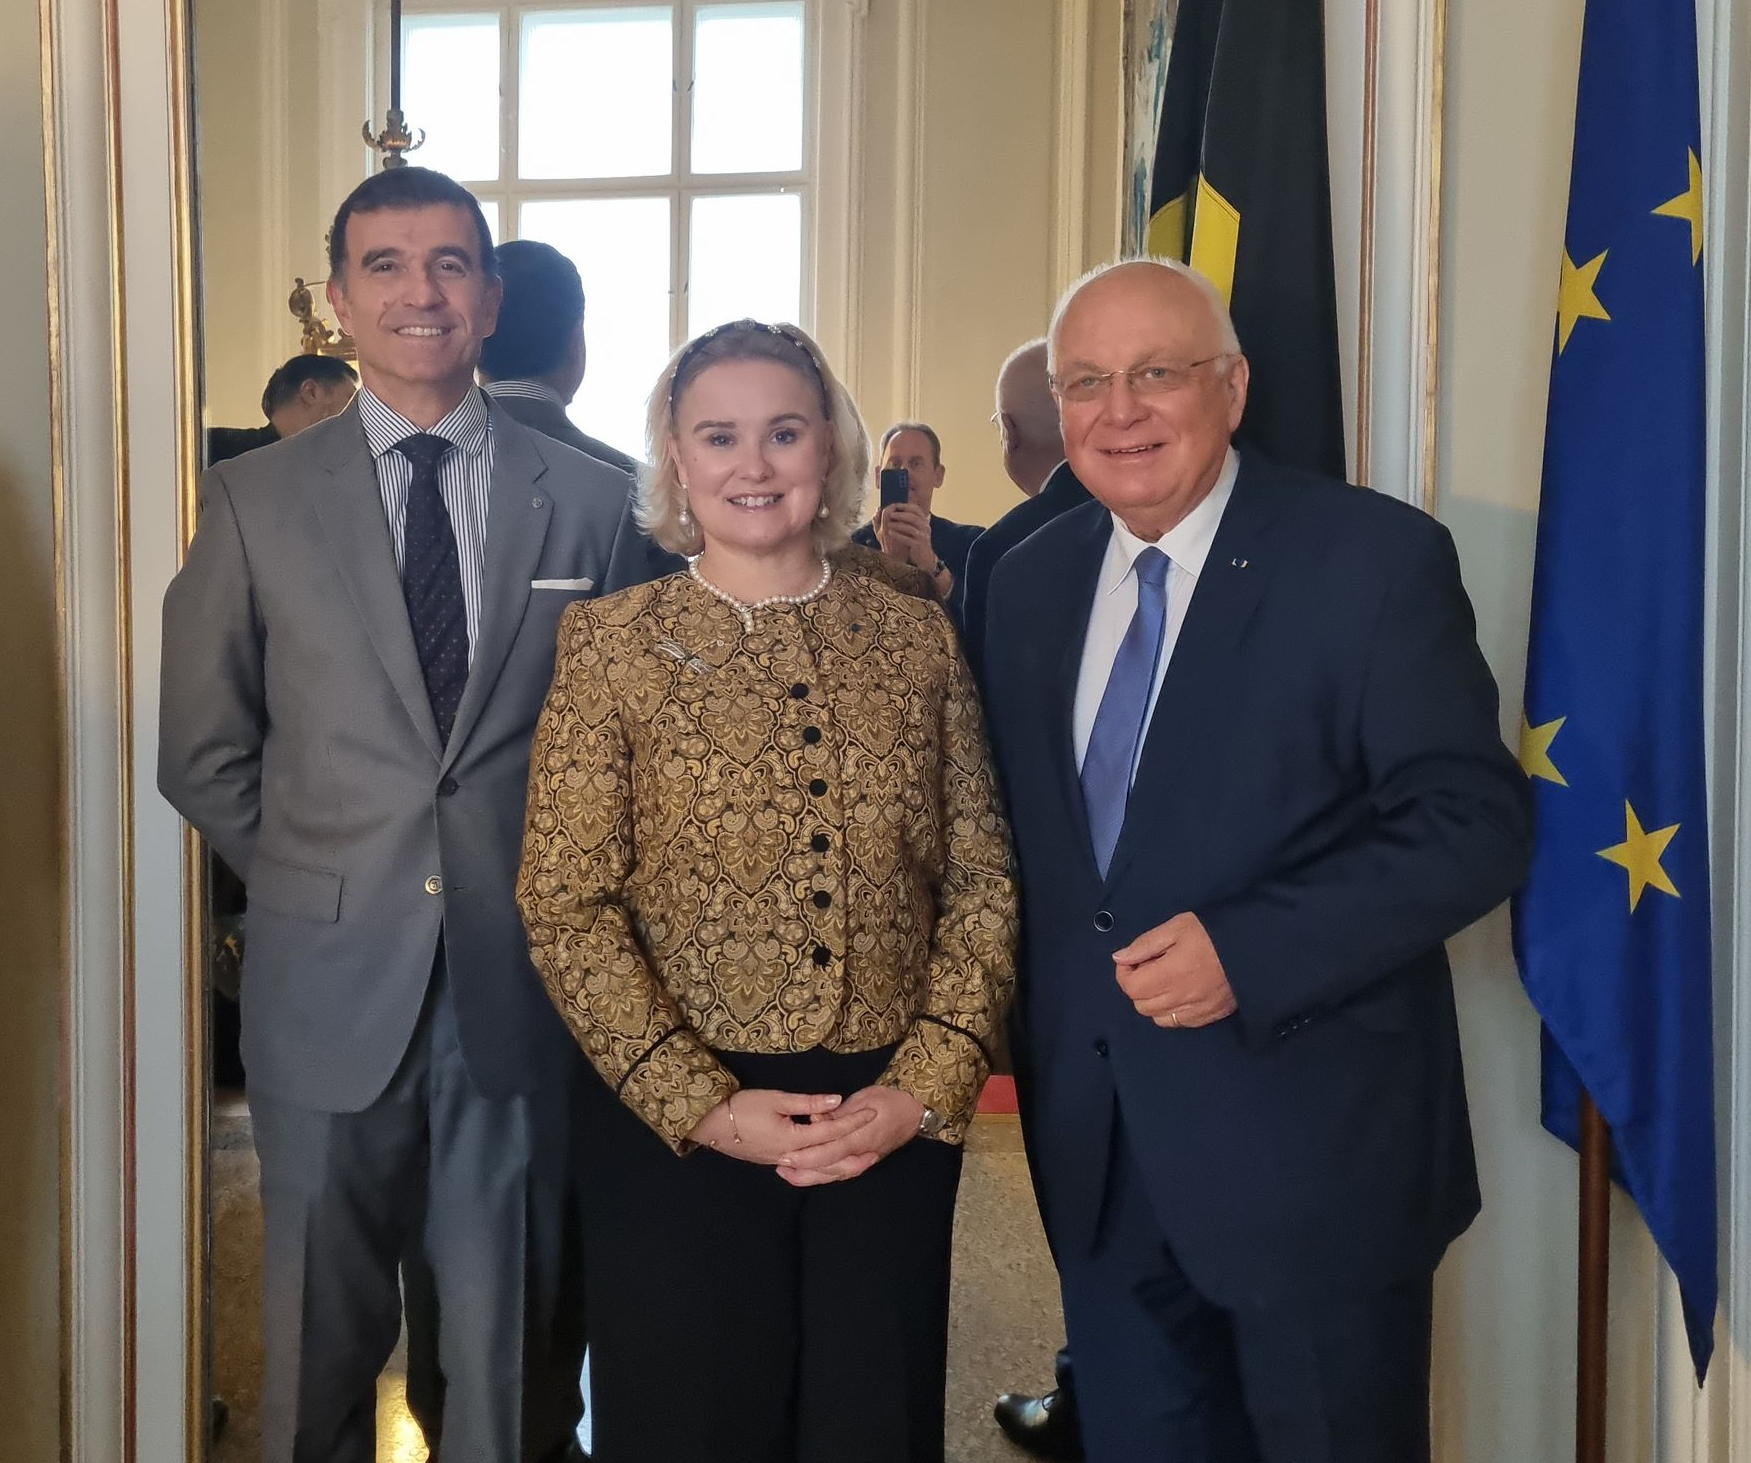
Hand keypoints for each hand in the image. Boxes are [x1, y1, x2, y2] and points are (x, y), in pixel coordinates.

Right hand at [687, 1088, 873, 1165]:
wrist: (711, 1124)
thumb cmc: (743, 1107)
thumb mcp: (776, 1099)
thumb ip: (808, 1103)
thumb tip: (837, 1100)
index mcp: (794, 1140)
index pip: (831, 1132)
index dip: (853, 1122)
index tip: (871, 1113)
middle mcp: (791, 1157)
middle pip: (829, 1162)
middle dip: (854, 1156)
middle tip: (875, 1151)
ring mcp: (782, 1162)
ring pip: (818, 1171)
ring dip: (840, 1167)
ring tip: (859, 1161)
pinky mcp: (774, 1161)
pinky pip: (806, 1170)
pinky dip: (822, 1169)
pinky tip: (829, 1164)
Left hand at [777, 1084, 925, 1186]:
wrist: (914, 1113)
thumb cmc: (890, 1100)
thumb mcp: (865, 1098)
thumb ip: (840, 1113)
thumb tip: (817, 1119)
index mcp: (860, 1137)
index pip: (829, 1151)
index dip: (807, 1156)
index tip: (786, 1155)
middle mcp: (861, 1154)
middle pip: (828, 1169)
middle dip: (803, 1171)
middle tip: (781, 1167)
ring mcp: (863, 1160)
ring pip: (834, 1175)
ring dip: (810, 1177)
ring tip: (788, 1174)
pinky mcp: (864, 1161)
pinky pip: (842, 1173)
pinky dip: (824, 1176)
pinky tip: (809, 1174)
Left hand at [875, 503, 935, 571]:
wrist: (924, 557)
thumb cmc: (916, 541)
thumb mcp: (915, 528)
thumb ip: (908, 519)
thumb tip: (896, 509)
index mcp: (924, 521)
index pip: (916, 509)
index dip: (906, 506)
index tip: (895, 505)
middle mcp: (925, 527)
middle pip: (913, 517)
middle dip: (900, 514)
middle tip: (890, 514)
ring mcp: (922, 536)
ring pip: (910, 528)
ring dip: (898, 525)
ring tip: (888, 524)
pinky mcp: (918, 545)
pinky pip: (907, 539)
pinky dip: (898, 535)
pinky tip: (890, 533)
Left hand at [1113, 913, 1236, 1028]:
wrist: (1253, 949)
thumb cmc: (1212, 934)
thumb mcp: (1177, 927)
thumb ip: (1145, 944)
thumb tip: (1119, 958)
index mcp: (1170, 974)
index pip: (1131, 987)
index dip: (1125, 973)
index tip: (1133, 960)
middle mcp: (1180, 998)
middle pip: (1141, 1005)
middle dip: (1138, 986)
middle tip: (1150, 967)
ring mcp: (1196, 1011)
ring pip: (1157, 1017)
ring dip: (1153, 1001)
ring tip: (1164, 981)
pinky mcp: (1209, 1017)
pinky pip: (1178, 1023)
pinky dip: (1171, 1011)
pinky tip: (1179, 993)